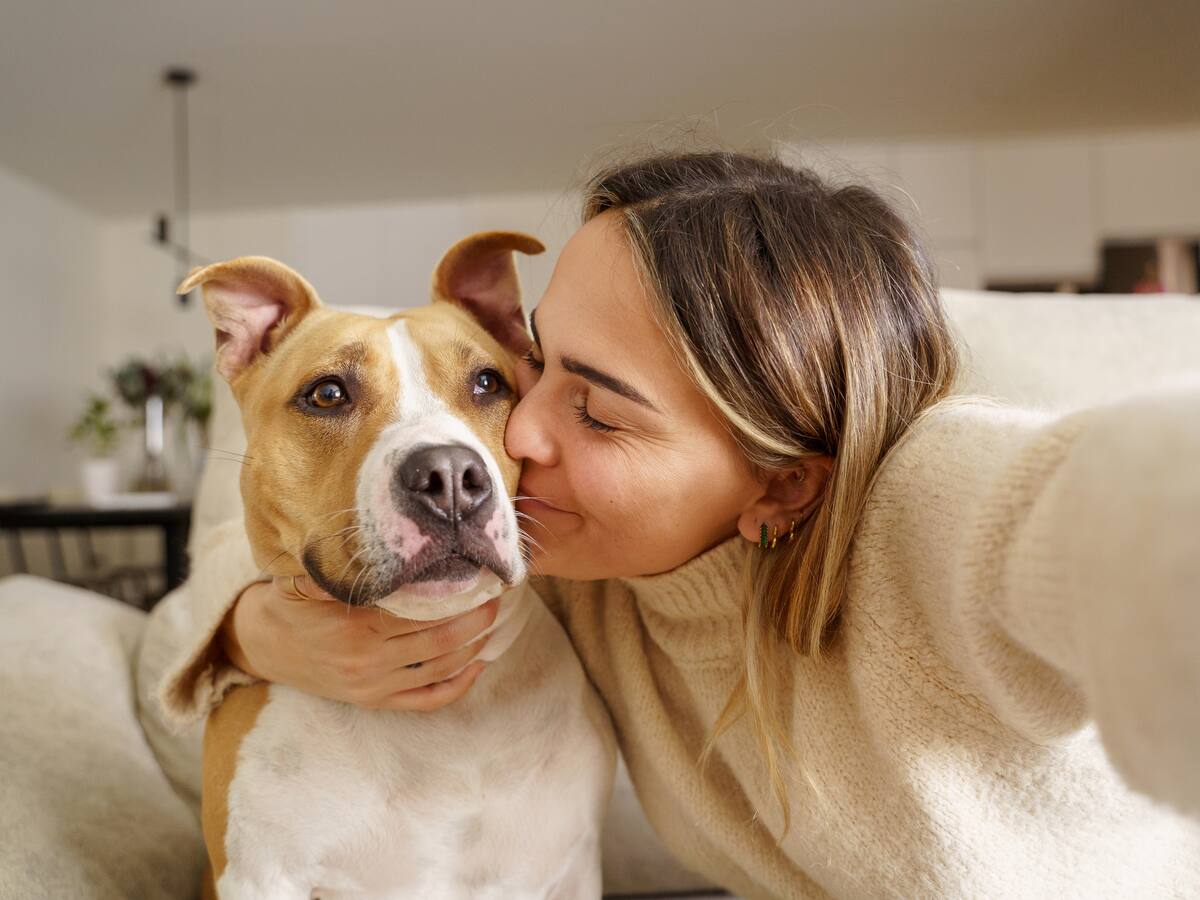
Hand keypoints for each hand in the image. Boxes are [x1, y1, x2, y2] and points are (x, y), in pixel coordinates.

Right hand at [218, 575, 498, 711]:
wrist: (264, 646)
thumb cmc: (292, 604)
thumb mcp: (305, 579)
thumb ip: (336, 567)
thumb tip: (369, 541)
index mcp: (356, 626)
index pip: (420, 611)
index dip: (454, 595)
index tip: (477, 576)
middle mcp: (368, 660)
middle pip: (439, 641)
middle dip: (473, 619)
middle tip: (495, 596)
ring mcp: (374, 685)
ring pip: (439, 670)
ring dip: (472, 647)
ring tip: (492, 622)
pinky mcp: (375, 702)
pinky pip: (426, 700)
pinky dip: (457, 686)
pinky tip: (478, 665)